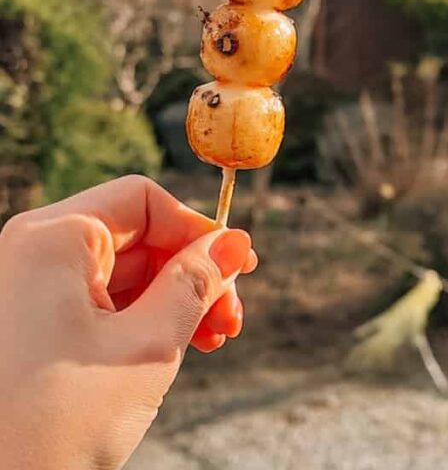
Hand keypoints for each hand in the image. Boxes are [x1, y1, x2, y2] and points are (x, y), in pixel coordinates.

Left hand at [0, 175, 256, 469]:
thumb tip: (233, 244)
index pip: (144, 201)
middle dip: (191, 274)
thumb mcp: (146, 347)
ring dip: (174, 300)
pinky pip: (99, 302)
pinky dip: (141, 319)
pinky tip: (178, 347)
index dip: (197, 231)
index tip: (239, 268)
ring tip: (213, 340)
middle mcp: (34, 251)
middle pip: (137, 237)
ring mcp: (29, 288)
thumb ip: (194, 286)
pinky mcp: (30, 323)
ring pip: (123, 272)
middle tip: (232, 319)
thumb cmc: (56, 424)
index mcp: (53, 238)